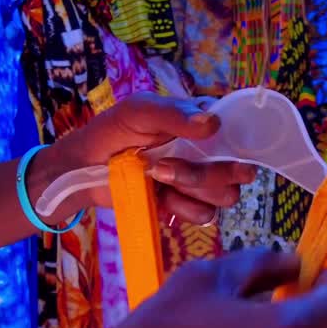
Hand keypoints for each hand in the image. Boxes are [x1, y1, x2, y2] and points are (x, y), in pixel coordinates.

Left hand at [55, 92, 257, 223]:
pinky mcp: (186, 207)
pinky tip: (158, 197)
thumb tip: (212, 123)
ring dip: (190, 188)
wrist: (85, 168)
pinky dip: (181, 208)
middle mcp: (210, 154)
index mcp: (204, 125)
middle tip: (165, 167)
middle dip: (206, 174)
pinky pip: (204, 215)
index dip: (237, 144)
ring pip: (225, 196)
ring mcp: (200, 182)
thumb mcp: (139, 111)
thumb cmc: (113, 131)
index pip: (241, 134)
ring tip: (156, 177)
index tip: (213, 147)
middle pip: (239, 172)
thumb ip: (174, 114)